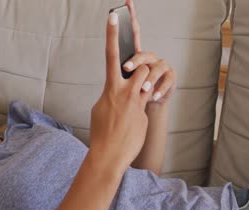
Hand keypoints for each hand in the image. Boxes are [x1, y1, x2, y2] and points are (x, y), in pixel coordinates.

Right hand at [89, 11, 151, 168]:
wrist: (108, 155)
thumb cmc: (101, 132)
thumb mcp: (100, 109)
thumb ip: (110, 94)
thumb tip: (116, 90)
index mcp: (109, 88)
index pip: (110, 55)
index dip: (111, 34)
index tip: (113, 15)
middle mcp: (123, 91)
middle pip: (141, 66)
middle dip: (142, 70)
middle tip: (138, 84)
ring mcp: (135, 102)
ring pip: (148, 81)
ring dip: (146, 86)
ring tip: (137, 101)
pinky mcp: (144, 112)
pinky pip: (148, 101)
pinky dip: (142, 106)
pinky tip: (132, 123)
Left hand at [122, 0, 176, 105]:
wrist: (145, 111)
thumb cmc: (130, 98)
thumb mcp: (120, 86)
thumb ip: (119, 74)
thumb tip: (120, 66)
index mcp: (134, 57)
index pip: (132, 34)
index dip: (130, 18)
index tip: (126, 2)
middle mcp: (148, 58)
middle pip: (142, 53)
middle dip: (135, 60)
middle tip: (126, 68)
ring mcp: (161, 66)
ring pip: (155, 67)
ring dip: (148, 79)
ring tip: (143, 91)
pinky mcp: (170, 77)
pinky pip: (167, 80)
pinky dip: (160, 89)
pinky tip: (154, 97)